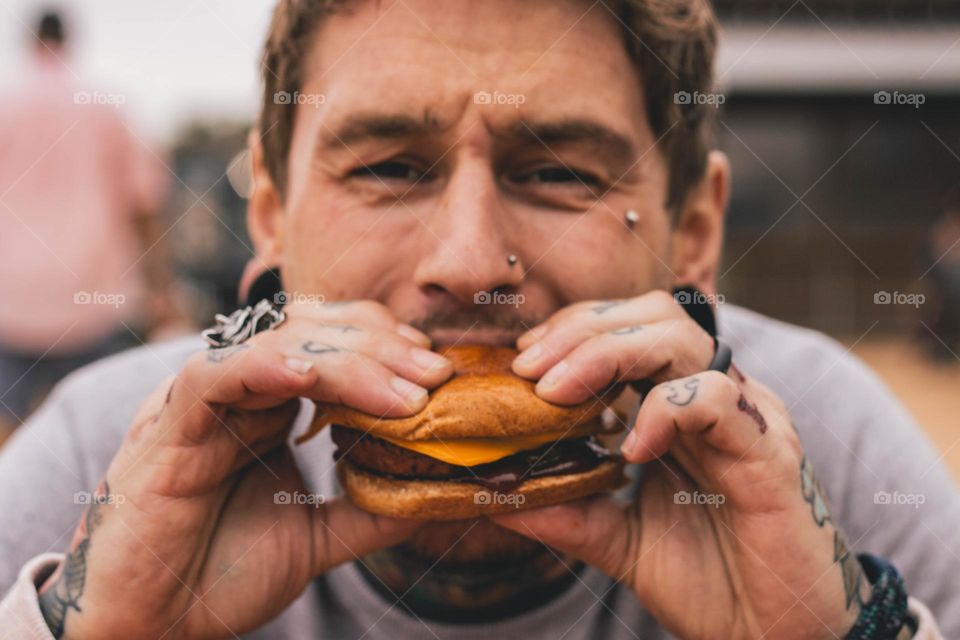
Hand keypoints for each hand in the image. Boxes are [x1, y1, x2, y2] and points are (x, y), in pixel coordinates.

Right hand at [38, 300, 452, 638]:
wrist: (152, 624)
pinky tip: (311, 381)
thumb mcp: (318, 536)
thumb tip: (447, 491)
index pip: (333, 343)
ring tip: (403, 393)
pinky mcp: (168, 425)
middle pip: (314, 331)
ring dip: (346, 361)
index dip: (389, 347)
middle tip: (435, 376)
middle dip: (381, 346)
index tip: (441, 374)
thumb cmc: (221, 572)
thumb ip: (376, 508)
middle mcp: (240, 389)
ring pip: (276, 345)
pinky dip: (265, 369)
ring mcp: (204, 401)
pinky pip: (215, 375)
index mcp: (270, 403)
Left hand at [494, 291, 869, 638]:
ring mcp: (746, 420)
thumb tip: (489, 490)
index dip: (573, 330)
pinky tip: (630, 451)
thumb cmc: (709, 581)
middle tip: (528, 369)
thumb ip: (562, 508)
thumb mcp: (616, 539)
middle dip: (580, 331)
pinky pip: (716, 399)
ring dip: (607, 353)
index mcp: (683, 407)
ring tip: (558, 395)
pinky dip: (664, 411)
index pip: (629, 328)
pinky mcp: (769, 454)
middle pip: (652, 315)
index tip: (523, 360)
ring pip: (681, 339)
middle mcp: (716, 399)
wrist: (774, 638)